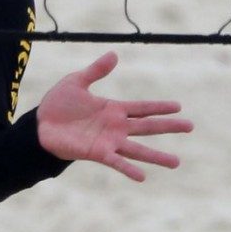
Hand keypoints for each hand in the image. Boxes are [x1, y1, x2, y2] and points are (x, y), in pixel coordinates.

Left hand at [35, 51, 192, 181]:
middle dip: (169, 126)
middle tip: (190, 126)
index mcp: (113, 108)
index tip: (179, 107)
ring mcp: (108, 141)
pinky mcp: (97, 153)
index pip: (142, 107)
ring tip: (176, 162)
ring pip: (138, 149)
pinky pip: (116, 162)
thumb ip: (96, 70)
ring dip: (156, 156)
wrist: (39, 126)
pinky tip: (142, 176)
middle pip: (148, 126)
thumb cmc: (57, 105)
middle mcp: (116, 126)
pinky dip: (128, 169)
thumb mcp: (76, 81)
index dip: (159, 107)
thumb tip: (114, 54)